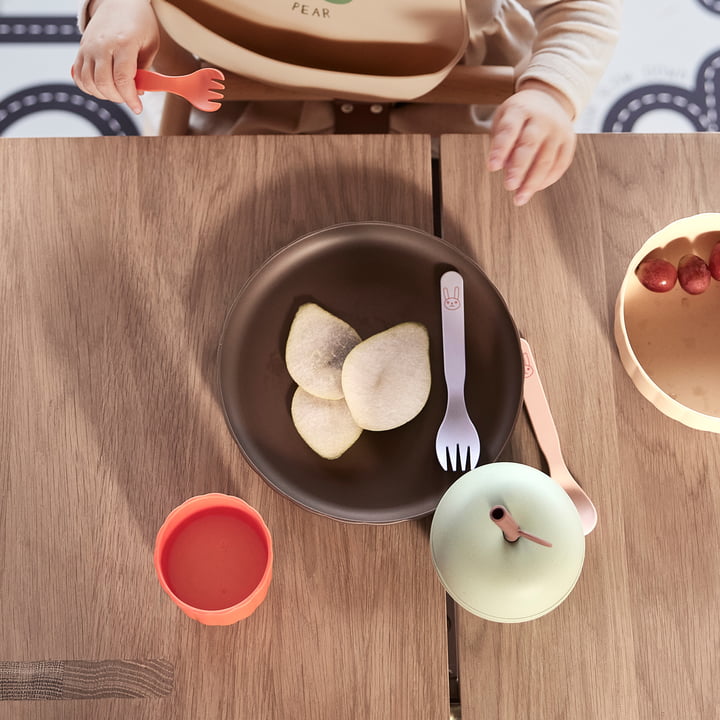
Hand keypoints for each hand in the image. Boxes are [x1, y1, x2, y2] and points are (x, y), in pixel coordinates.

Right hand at [73, 0, 159, 113]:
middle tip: (129, 97)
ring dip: (104, 95)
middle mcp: (102, 44)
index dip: (130, 98)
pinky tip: (102, 88)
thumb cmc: (139, 23)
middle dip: (119, 98)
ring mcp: (88, 47)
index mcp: (123, 42)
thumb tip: (137, 92)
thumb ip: (145, 71)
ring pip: (89, 83)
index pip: (122, 79)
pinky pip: (79, 76)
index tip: (138, 108)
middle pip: (104, 84)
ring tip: (117, 92)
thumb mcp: (150, 45)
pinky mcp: (81, 50)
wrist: (119, 1)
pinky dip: (89, 88)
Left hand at [487, 81, 576, 205]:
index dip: (500, 149)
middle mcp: (542, 119)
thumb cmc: (520, 115)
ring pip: (546, 160)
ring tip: (519, 198)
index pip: (509, 130)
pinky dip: (546, 180)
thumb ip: (501, 141)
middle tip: (509, 186)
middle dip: (519, 168)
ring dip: (532, 182)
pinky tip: (534, 189)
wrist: (548, 100)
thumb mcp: (504, 119)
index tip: (492, 167)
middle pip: (530, 145)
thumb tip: (506, 168)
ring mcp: (558, 130)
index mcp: (521, 110)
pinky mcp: (569, 142)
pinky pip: (560, 165)